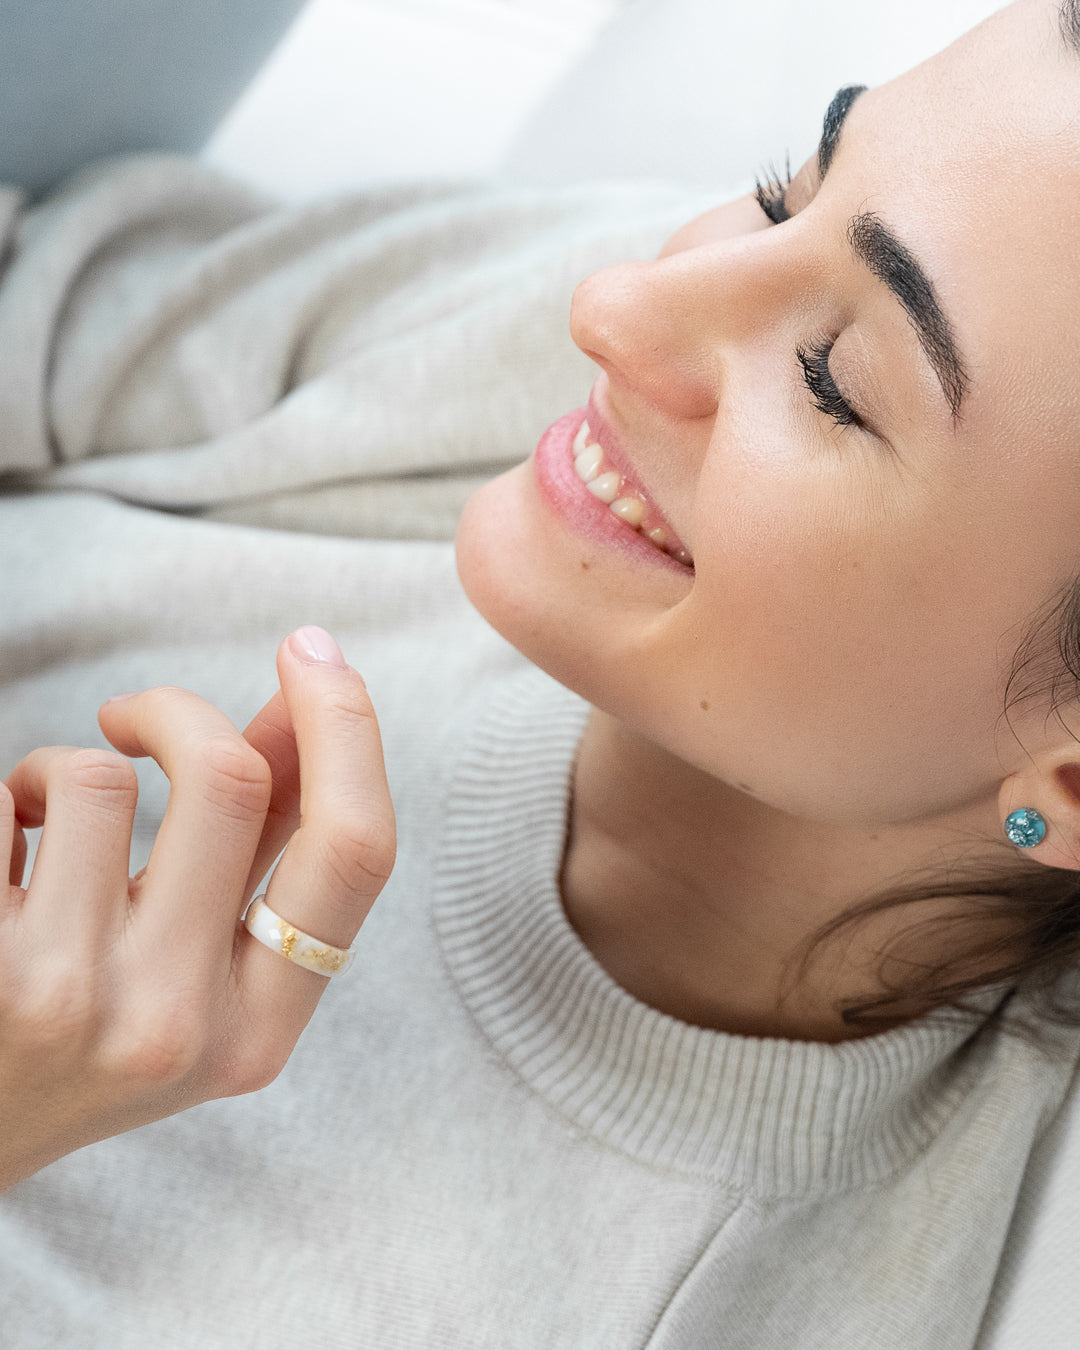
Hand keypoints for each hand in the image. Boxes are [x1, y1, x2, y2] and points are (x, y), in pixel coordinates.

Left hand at [0, 627, 394, 1191]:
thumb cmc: (83, 1039)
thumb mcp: (197, 973)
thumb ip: (263, 850)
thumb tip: (310, 707)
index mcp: (257, 1033)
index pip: (355, 851)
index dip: (348, 725)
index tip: (311, 652)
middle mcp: (171, 1023)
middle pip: (231, 777)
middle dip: (179, 707)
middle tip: (131, 713)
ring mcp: (64, 998)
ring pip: (99, 776)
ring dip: (67, 769)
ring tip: (44, 828)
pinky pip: (3, 797)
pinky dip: (5, 797)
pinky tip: (4, 853)